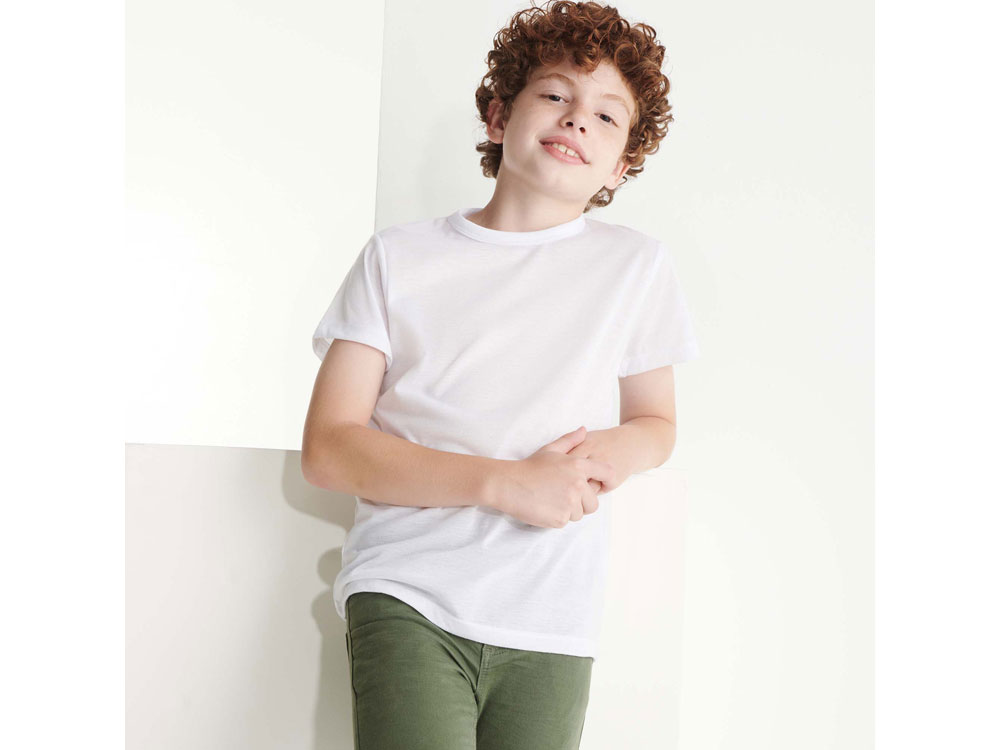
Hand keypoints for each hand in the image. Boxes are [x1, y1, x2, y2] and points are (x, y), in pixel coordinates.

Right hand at [491, 426, 615, 528]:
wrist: (509, 484)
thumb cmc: (529, 467)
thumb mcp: (550, 450)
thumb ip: (570, 440)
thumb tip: (584, 430)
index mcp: (578, 466)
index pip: (608, 473)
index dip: (607, 480)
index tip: (599, 485)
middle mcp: (578, 485)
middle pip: (593, 503)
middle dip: (582, 503)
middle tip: (562, 496)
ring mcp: (569, 503)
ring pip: (579, 514)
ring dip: (568, 511)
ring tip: (551, 500)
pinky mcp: (560, 519)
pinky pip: (565, 521)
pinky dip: (556, 517)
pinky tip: (544, 506)